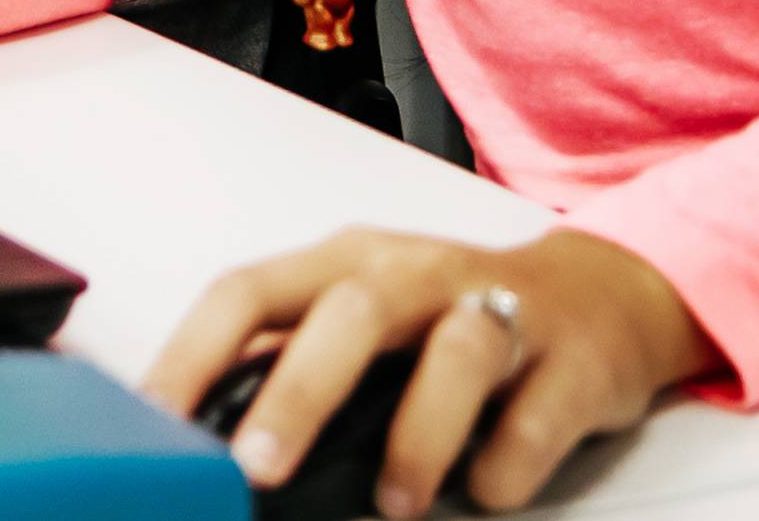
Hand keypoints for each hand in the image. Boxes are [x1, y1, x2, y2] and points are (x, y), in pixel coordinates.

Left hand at [142, 226, 721, 515]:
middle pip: (348, 313)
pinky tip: (487, 488)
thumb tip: (200, 429)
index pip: (249, 291)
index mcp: (345, 262)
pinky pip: (538, 413)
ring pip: (456, 352)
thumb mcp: (362, 317)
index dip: (194, 352)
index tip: (156, 421)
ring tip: (396, 501)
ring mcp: (502, 309)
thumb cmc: (453, 316)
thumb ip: (290, 358)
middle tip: (259, 467)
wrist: (602, 299)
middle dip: (297, 393)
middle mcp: (416, 272)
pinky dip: (509, 460)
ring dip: (418, 435)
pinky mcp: (573, 360)